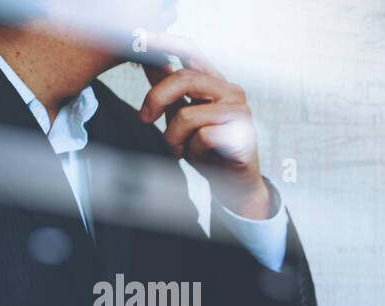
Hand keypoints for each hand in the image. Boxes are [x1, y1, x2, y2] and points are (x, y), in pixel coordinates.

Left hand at [138, 34, 270, 218]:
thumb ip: (170, 92)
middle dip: (156, 99)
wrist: (234, 185)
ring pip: (188, 114)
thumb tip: (150, 63)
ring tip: (178, 149)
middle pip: (183, 78)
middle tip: (145, 118)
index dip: (165, 43)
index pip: (191, 51)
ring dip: (173, 136)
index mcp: (218, 83)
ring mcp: (241, 113)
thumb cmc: (210, 151)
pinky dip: (193, 151)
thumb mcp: (183, 117)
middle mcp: (232, 93)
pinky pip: (203, 137)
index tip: (141, 41)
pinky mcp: (243, 136)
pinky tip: (199, 157)